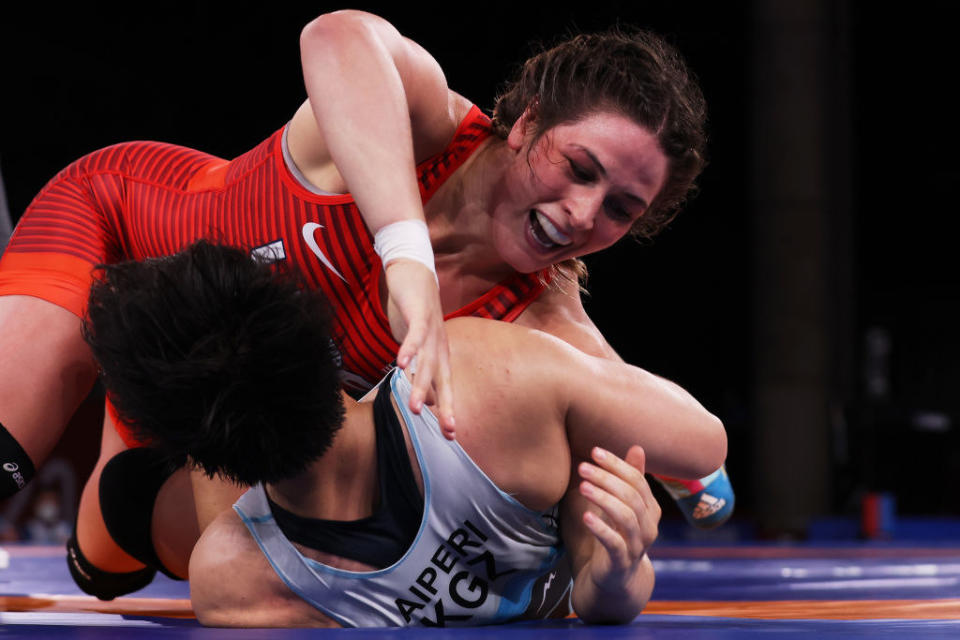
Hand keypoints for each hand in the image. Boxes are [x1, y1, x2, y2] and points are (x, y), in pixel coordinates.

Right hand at [384, 259, 454, 438]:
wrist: (413, 269)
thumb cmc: (413, 309)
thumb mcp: (416, 341)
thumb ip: (417, 364)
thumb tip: (418, 388)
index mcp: (438, 352)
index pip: (444, 385)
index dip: (447, 409)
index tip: (450, 435)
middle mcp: (439, 344)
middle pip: (442, 379)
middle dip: (445, 406)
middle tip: (447, 431)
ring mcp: (431, 329)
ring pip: (426, 362)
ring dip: (420, 385)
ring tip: (415, 408)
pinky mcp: (418, 313)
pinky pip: (414, 334)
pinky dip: (409, 349)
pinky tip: (401, 365)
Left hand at [577, 445, 659, 594]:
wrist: (615, 579)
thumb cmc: (618, 534)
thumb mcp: (623, 505)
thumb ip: (630, 479)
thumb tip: (637, 447)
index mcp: (650, 510)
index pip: (637, 481)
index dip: (617, 465)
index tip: (594, 451)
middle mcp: (648, 527)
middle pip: (632, 496)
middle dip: (607, 478)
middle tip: (583, 467)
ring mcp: (637, 546)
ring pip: (626, 517)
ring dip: (603, 499)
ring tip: (582, 487)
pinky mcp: (621, 562)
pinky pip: (614, 543)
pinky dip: (601, 528)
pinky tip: (586, 516)